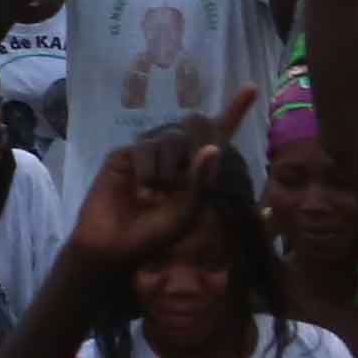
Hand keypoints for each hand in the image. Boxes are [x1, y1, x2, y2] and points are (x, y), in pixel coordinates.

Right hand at [63, 133, 219, 278]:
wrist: (115, 245)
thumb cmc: (154, 233)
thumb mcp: (187, 211)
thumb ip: (200, 180)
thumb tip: (214, 148)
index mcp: (192, 172)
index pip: (211, 141)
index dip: (224, 123)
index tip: (241, 111)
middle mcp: (170, 159)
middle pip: (189, 136)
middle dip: (188, 161)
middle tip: (174, 191)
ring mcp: (146, 155)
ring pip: (168, 141)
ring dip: (166, 172)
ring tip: (154, 197)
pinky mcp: (123, 156)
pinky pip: (143, 147)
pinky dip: (147, 170)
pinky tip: (141, 191)